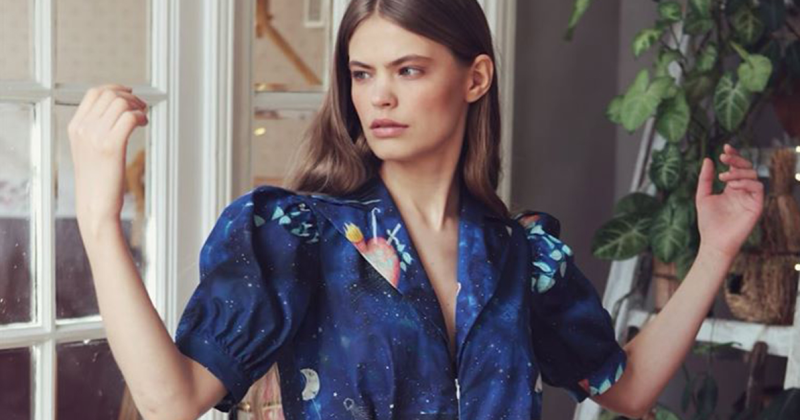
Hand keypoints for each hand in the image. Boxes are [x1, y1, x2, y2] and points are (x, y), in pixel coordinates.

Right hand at [67, 84, 148, 230]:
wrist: (94, 205)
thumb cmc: (97, 180)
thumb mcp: (87, 150)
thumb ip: (95, 129)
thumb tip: (115, 111)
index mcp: (75, 127)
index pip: (94, 93)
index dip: (115, 89)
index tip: (129, 95)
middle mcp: (83, 129)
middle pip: (110, 95)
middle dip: (130, 97)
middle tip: (141, 108)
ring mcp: (95, 137)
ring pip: (121, 103)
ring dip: (138, 107)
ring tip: (142, 118)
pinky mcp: (111, 146)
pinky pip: (129, 118)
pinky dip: (140, 117)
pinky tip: (144, 124)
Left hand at [695, 143, 763, 258]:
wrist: (714, 241)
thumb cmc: (708, 222)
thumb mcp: (703, 196)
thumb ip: (705, 179)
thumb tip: (707, 159)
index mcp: (731, 188)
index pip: (736, 168)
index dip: (733, 156)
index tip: (725, 148)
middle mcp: (743, 191)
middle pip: (747, 168)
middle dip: (737, 159)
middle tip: (724, 156)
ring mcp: (750, 198)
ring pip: (753, 175)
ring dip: (738, 172)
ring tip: (723, 177)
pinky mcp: (757, 206)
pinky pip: (757, 187)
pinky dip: (746, 182)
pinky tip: (732, 185)